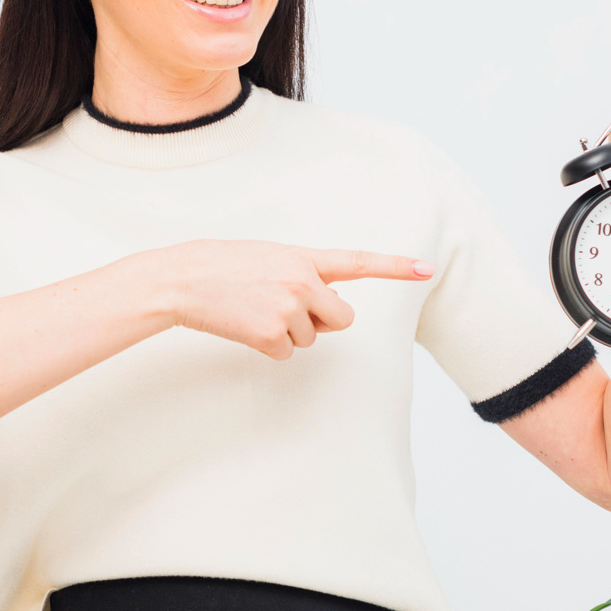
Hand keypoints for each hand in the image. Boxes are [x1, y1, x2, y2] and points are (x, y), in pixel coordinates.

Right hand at [146, 241, 432, 361]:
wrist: (183, 279)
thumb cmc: (224, 266)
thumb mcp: (271, 258)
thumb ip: (307, 275)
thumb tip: (336, 304)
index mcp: (304, 257)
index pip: (359, 262)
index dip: (396, 267)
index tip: (427, 269)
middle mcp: (304, 281)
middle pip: (342, 318)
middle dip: (323, 321)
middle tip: (286, 310)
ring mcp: (289, 310)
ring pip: (312, 338)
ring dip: (288, 332)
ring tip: (254, 310)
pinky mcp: (273, 336)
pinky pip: (287, 353)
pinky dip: (269, 347)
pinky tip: (246, 326)